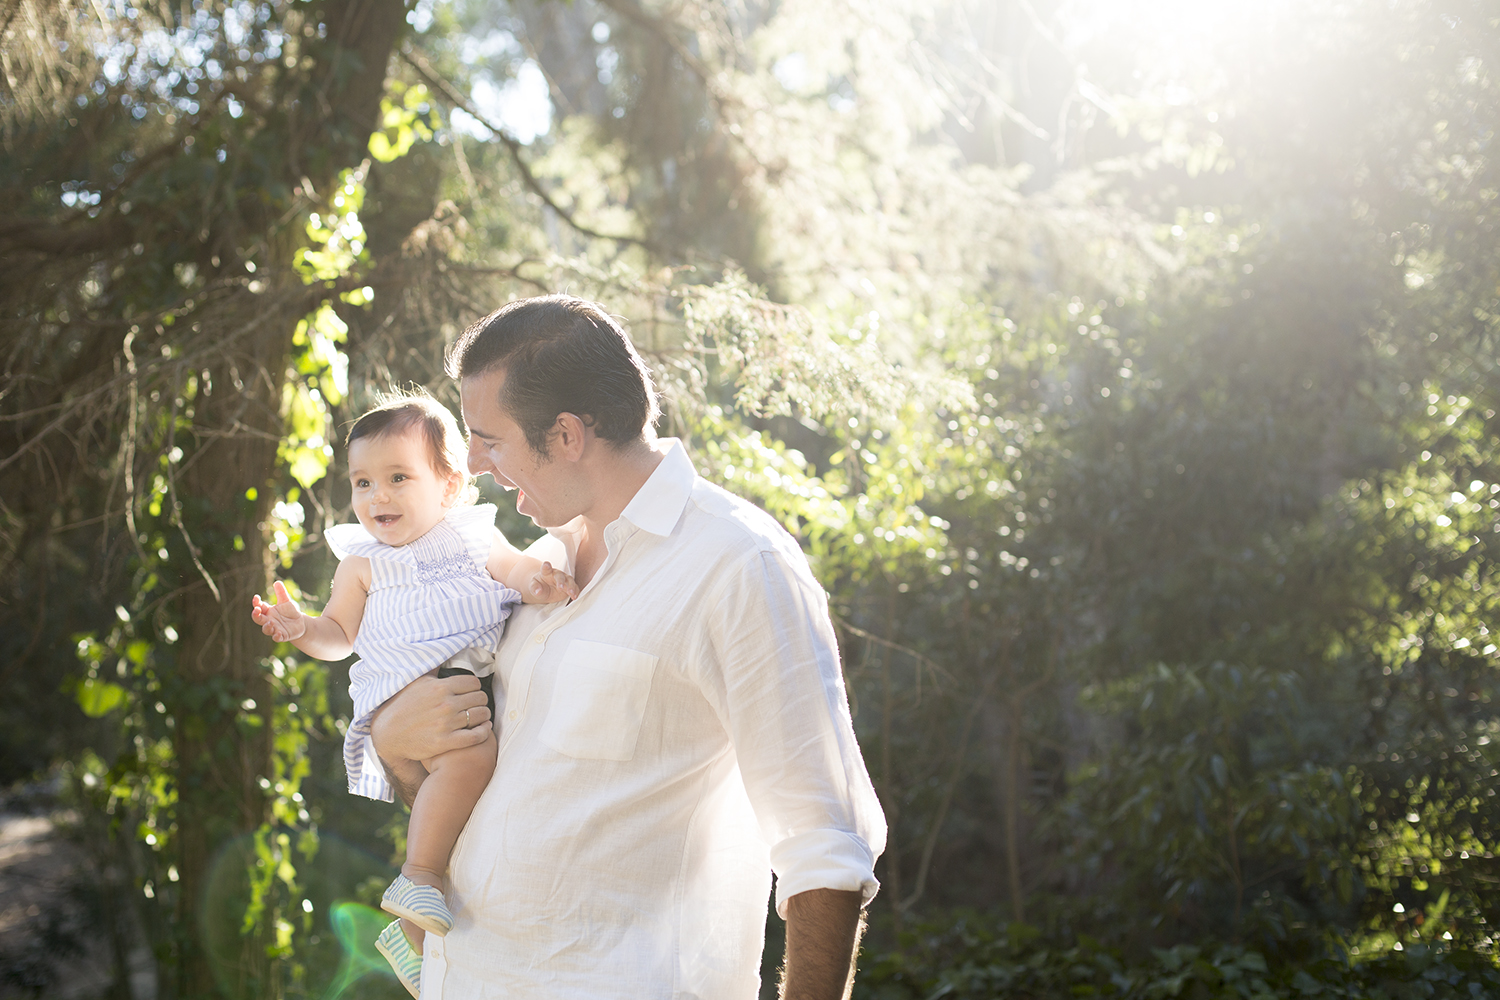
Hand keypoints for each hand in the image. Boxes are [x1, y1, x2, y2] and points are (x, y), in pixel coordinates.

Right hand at [251, 580, 307, 641]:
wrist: (300, 623)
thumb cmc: (290, 611)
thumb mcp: (287, 601)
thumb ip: (281, 593)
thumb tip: (277, 582)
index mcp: (268, 611)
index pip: (259, 607)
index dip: (256, 603)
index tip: (256, 597)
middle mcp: (269, 620)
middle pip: (258, 619)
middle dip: (256, 615)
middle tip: (257, 610)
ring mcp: (274, 628)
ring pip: (266, 629)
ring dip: (266, 626)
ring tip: (271, 622)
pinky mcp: (282, 636)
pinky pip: (276, 638)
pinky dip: (276, 636)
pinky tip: (278, 633)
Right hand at [371, 670, 492, 764]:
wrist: (387, 734)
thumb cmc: (402, 706)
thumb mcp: (416, 682)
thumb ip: (433, 668)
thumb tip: (443, 647)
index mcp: (440, 687)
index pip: (473, 682)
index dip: (474, 687)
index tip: (471, 692)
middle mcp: (445, 704)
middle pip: (480, 698)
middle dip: (480, 701)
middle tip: (476, 705)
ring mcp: (446, 724)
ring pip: (481, 715)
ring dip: (484, 716)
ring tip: (480, 717)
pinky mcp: (445, 742)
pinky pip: (476, 736)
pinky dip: (484, 731)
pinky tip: (484, 728)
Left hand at [527, 561, 579, 602]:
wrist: (545, 590)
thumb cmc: (539, 586)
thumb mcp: (533, 588)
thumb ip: (534, 588)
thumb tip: (538, 591)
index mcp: (546, 572)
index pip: (546, 568)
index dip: (546, 566)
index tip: (546, 565)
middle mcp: (556, 574)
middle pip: (559, 575)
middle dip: (560, 581)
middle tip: (560, 588)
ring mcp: (564, 579)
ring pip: (569, 580)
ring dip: (571, 586)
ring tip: (571, 593)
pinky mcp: (569, 586)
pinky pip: (574, 587)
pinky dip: (576, 591)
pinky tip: (575, 596)